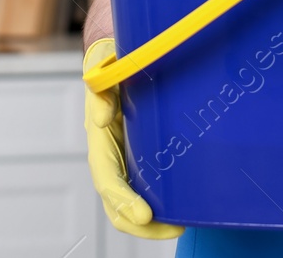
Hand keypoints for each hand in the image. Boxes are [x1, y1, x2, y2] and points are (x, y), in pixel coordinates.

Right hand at [83, 39, 182, 239]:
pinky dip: (161, 204)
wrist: (115, 55)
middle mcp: (109, 155)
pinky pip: (147, 187)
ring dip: (152, 224)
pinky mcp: (141, 155)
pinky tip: (184, 208)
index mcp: (99, 139)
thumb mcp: (102, 66)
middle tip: (173, 228)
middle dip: (141, 226)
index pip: (107, 180)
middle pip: (117, 204)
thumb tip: (101, 118)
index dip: (123, 200)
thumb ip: (98, 86)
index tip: (144, 215)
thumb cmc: (111, 62)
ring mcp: (124, 159)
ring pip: (131, 203)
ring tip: (181, 225)